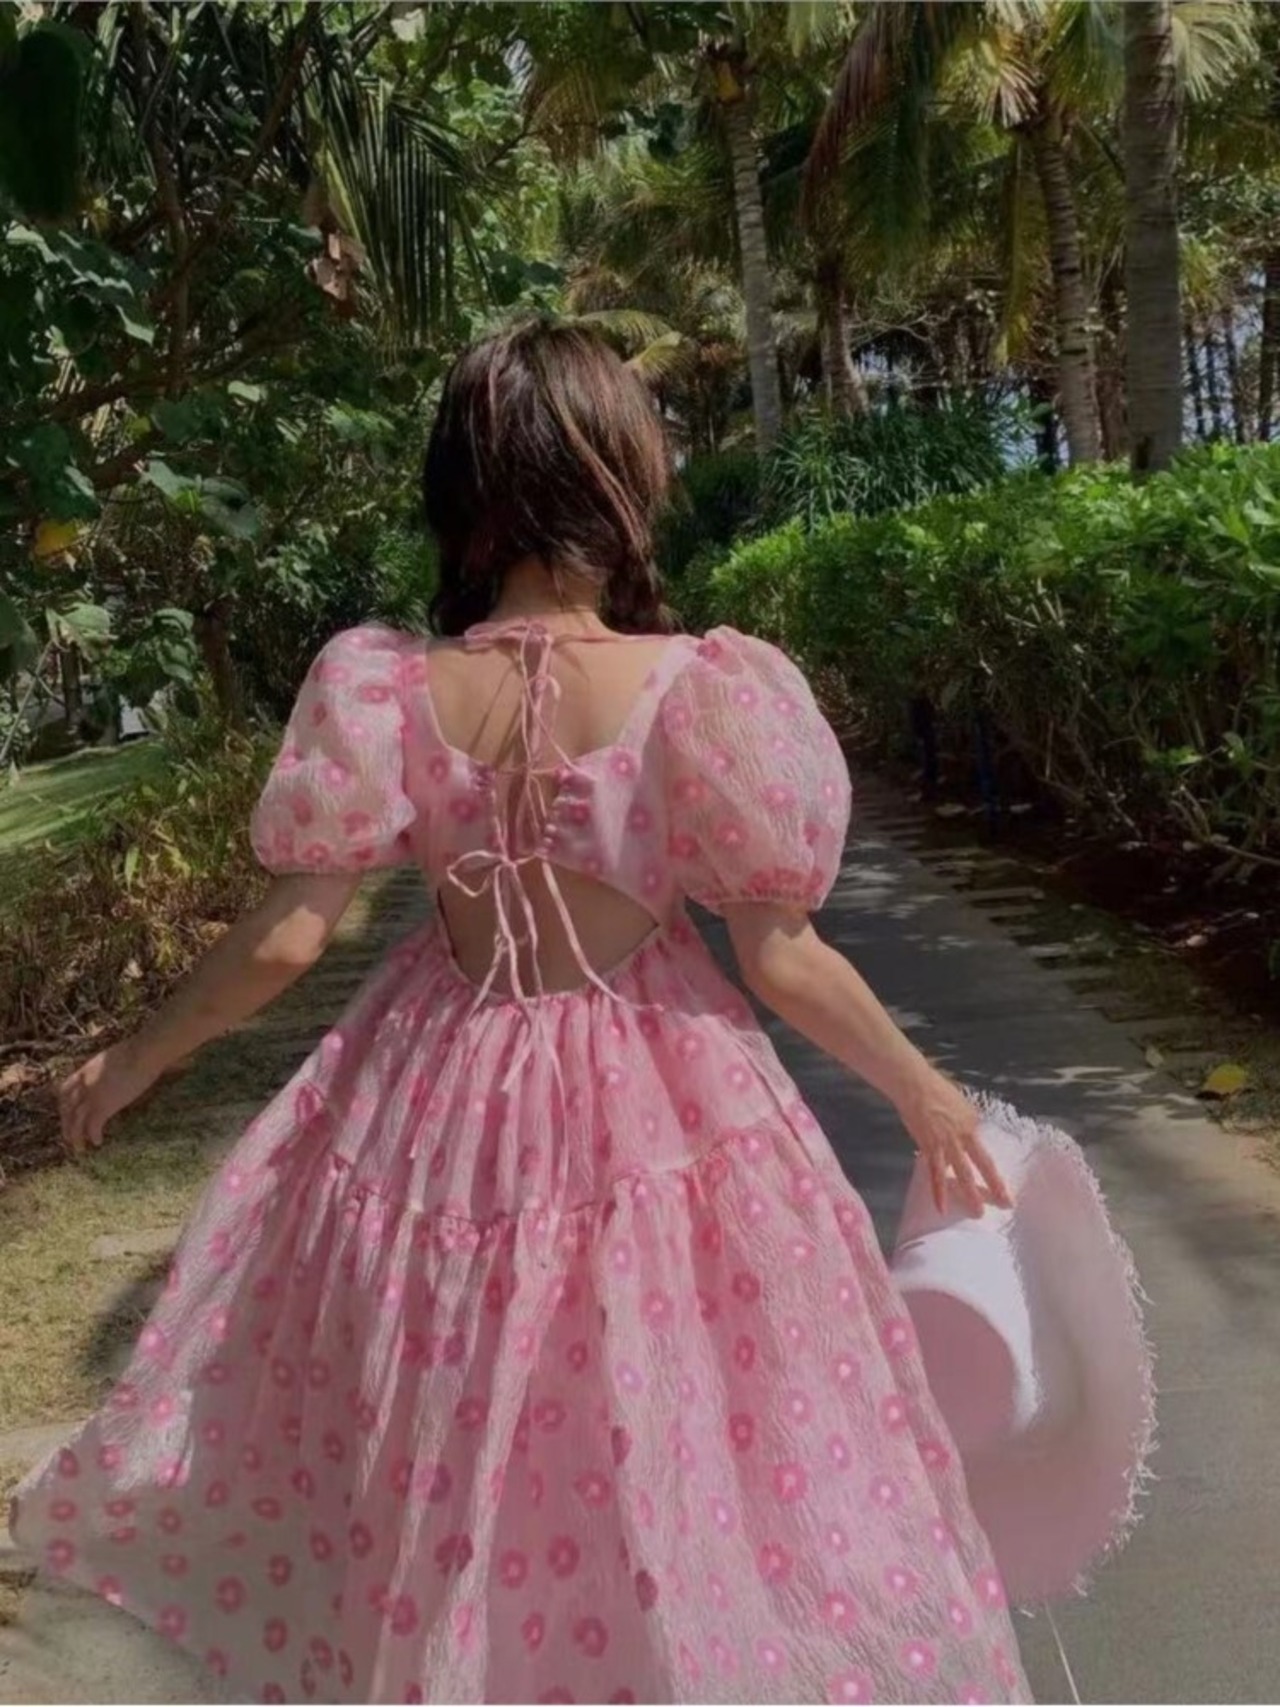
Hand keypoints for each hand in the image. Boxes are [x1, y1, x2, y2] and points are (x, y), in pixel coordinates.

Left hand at [59, 1041, 155, 1153]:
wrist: (144, 1052)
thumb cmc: (139, 1050)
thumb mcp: (115, 1057)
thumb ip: (109, 1068)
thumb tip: (117, 1073)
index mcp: (86, 1070)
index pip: (65, 1090)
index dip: (64, 1105)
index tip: (67, 1114)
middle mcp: (84, 1084)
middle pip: (67, 1108)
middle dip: (66, 1124)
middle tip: (69, 1137)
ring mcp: (92, 1095)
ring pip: (76, 1120)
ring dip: (75, 1136)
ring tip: (80, 1147)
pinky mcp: (104, 1105)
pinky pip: (93, 1125)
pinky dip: (93, 1135)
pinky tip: (98, 1142)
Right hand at [899, 1067, 1011, 1215]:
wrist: (914, 1085)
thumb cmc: (935, 1089)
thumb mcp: (960, 1103)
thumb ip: (966, 1121)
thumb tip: (970, 1132)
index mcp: (974, 1124)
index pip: (988, 1151)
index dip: (996, 1167)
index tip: (1004, 1182)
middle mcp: (964, 1136)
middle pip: (983, 1165)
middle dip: (996, 1186)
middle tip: (1007, 1204)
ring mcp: (947, 1143)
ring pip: (962, 1174)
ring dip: (971, 1194)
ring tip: (978, 1213)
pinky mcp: (929, 1147)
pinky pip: (935, 1174)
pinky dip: (939, 1192)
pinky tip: (942, 1207)